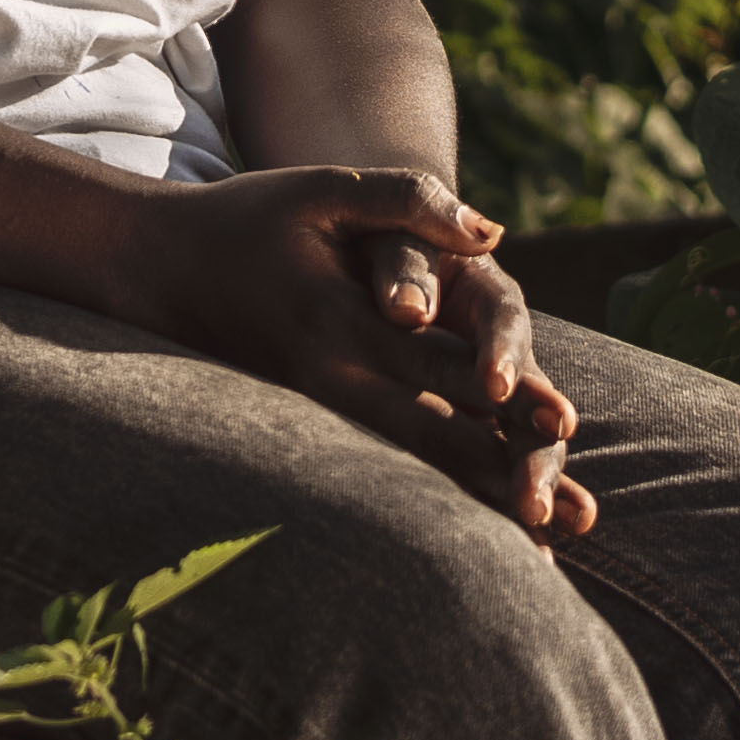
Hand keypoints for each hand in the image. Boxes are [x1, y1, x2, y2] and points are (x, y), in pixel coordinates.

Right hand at [99, 164, 597, 539]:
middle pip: (433, 437)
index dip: (505, 392)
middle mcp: (331, 380)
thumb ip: (405, 201)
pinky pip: (386, 471)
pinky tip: (484, 538)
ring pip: (411, 468)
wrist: (161, 268)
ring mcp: (320, 411)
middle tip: (578, 514)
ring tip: (550, 551)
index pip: (438, 363)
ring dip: (480, 507)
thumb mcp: (319, 189)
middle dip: (509, 474)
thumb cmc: (245, 219)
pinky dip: (437, 502)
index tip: (564, 426)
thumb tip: (492, 233)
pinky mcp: (316, 424)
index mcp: (339, 322)